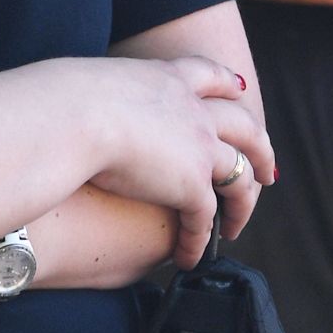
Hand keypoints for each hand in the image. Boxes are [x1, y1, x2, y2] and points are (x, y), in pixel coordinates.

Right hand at [88, 54, 273, 266]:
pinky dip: (202, 241)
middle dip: (259, 147)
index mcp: (169, 78)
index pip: (209, 75)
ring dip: (242, 204)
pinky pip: (206, 220)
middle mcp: (195, 110)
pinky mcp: (192, 185)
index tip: (240, 89)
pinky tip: (193, 257)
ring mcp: (200, 147)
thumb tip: (83, 109)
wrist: (77, 116)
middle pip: (244, 126)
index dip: (227, 85)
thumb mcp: (94, 86)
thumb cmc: (65, 103)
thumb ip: (103, 97)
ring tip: (238, 223)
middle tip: (266, 169)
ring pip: (238, 178)